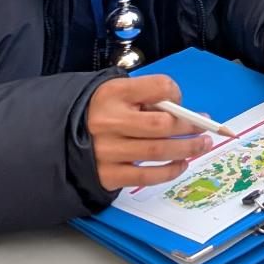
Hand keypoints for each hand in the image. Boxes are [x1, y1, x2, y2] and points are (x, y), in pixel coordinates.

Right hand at [85, 74, 210, 189]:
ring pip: (158, 152)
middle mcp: (108, 122)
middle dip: (190, 127)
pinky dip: (169, 172)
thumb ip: (146, 96)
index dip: (177, 95)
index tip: (183, 104)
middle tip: (205, 129)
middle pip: (162, 125)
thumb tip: (181, 110)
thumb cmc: (100, 111)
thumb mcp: (118, 92)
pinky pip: (146, 177)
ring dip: (187, 149)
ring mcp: (106, 151)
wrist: (58, 136)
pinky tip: (180, 165)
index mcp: (112, 94)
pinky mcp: (106, 175)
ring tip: (200, 145)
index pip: (158, 87)